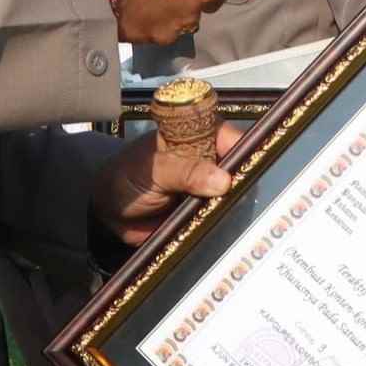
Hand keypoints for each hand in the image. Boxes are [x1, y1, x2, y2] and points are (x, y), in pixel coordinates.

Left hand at [92, 123, 244, 244]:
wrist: (109, 210)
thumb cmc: (127, 175)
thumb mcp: (156, 169)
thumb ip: (185, 171)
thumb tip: (222, 180)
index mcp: (198, 135)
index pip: (232, 137)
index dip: (248, 150)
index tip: (255, 168)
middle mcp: (210, 158)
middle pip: (242, 167)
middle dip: (247, 182)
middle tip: (249, 198)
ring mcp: (210, 187)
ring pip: (236, 195)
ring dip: (237, 206)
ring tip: (239, 216)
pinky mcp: (206, 212)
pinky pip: (222, 218)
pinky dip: (225, 224)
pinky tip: (228, 230)